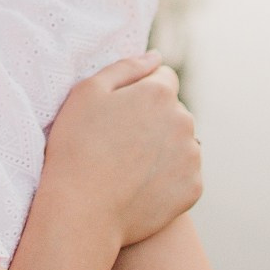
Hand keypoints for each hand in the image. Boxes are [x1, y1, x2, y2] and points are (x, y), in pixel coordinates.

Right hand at [39, 51, 201, 251]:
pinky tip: (139, 186)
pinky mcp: (193, 189)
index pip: (163, 78)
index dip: (140, 92)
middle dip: (154, 120)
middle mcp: (184, 121)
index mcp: (160, 93)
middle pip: (174, 111)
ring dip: (163, 148)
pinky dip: (167, 177)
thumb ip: (125, 67)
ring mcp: (192, 157)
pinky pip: (183, 174)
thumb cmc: (77, 147)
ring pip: (181, 142)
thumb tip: (155, 57)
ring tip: (128, 166)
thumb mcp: (87, 93)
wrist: (82, 212)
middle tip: (119, 143)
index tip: (119, 113)